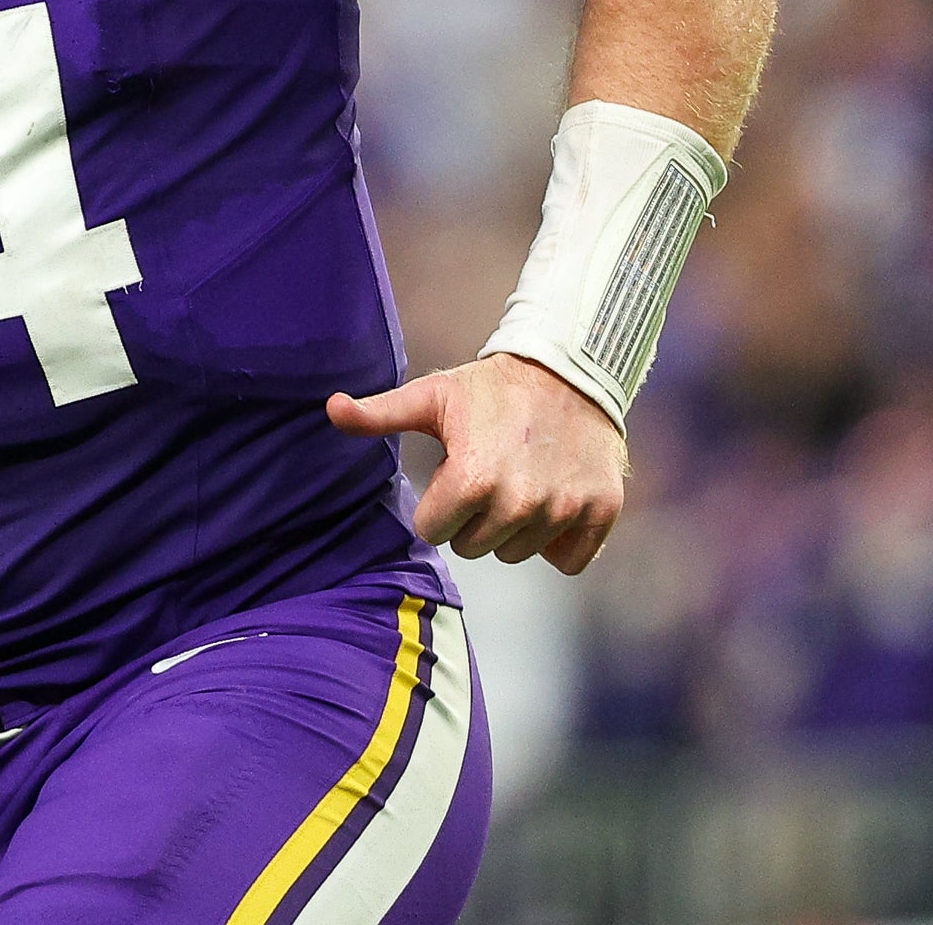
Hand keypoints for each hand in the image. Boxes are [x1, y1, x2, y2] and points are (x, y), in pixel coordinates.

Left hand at [327, 354, 623, 573]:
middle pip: (475, 546)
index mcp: (472, 479)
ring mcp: (564, 510)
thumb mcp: (431, 397)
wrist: (570, 371)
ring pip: (518, 553)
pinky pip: (568, 560)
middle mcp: (520, 503)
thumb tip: (330, 408)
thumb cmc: (489, 389)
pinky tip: (553, 497)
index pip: (434, 531)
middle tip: (489, 472)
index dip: (438, 502)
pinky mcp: (602, 513)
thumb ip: (378, 413)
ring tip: (521, 478)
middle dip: (474, 516)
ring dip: (515, 526)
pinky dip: (561, 539)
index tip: (454, 470)